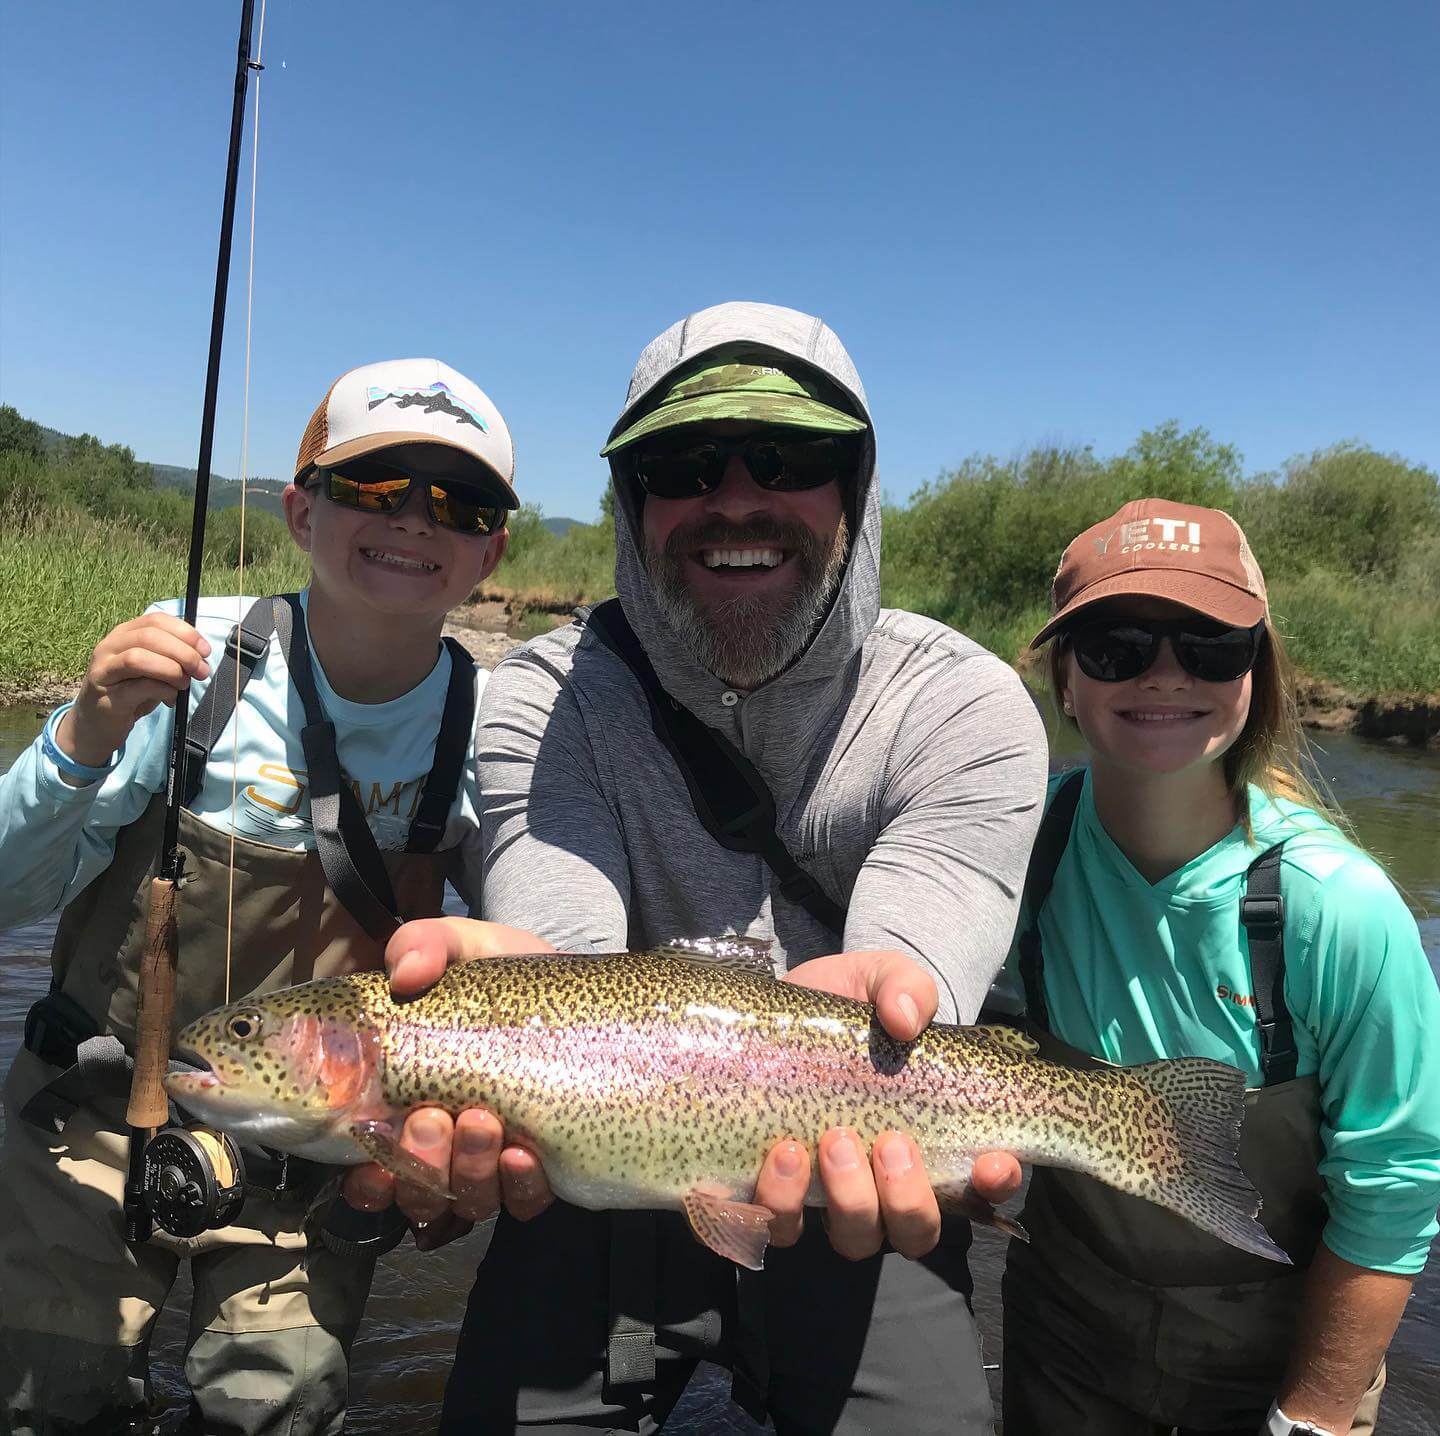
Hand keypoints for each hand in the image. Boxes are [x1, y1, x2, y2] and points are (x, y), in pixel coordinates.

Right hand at [60, 613, 211, 765]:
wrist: (97, 723)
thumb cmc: (130, 692)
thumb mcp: (151, 668)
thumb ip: (170, 656)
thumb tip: (200, 656)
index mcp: (123, 634)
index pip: (156, 621)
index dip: (185, 632)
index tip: (204, 651)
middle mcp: (109, 647)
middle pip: (150, 636)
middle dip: (183, 653)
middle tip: (201, 671)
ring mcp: (104, 670)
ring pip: (139, 658)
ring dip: (171, 670)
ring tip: (183, 684)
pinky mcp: (107, 696)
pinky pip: (139, 687)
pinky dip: (163, 690)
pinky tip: (170, 698)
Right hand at [341, 918, 557, 1244]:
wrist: (579, 992)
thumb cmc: (505, 977)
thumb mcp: (465, 946)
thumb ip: (425, 944)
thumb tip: (404, 972)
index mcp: (405, 1107)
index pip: (369, 1169)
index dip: (364, 1178)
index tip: (370, 1141)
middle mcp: (444, 1148)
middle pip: (415, 1192)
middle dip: (418, 1162)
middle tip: (433, 1116)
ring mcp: (493, 1163)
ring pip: (466, 1201)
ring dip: (468, 1170)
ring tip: (483, 1120)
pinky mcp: (543, 1171)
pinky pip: (524, 1203)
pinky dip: (519, 1186)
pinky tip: (524, 1153)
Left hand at [766, 949, 1023, 1259]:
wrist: (773, 1015)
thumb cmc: (845, 1006)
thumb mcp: (880, 979)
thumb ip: (904, 988)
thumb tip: (905, 1018)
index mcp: (929, 1139)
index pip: (981, 1186)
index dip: (994, 1186)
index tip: (992, 1162)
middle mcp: (885, 1185)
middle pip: (915, 1232)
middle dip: (909, 1200)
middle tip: (889, 1142)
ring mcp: (830, 1198)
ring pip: (854, 1239)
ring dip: (849, 1202)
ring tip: (828, 1141)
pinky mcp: (774, 1195)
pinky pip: (778, 1229)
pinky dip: (780, 1204)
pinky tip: (777, 1155)